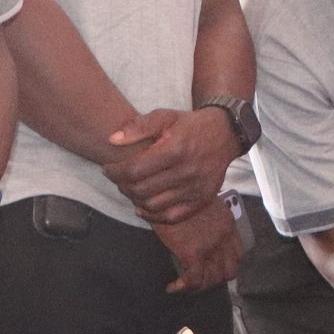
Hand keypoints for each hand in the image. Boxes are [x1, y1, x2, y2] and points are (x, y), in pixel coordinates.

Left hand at [105, 107, 240, 226]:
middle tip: (118, 178)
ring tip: (131, 189)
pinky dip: (153, 216)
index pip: (134, 170)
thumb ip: (138, 127)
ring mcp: (195, 189)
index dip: (114, 172)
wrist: (225, 134)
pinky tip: (143, 207)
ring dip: (134, 200)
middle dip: (122, 185)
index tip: (108, 168)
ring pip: (152, 206)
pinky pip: (171, 217)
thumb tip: (112, 140)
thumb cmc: (190, 125)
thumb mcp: (165, 116)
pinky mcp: (201, 200)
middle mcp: (186, 172)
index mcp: (175, 149)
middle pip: (141, 190)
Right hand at [153, 195, 243, 294]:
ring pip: (213, 279)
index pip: (238, 254)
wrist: (164, 191)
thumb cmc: (177, 194)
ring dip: (200, 285)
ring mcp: (210, 246)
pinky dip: (183, 288)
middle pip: (230, 270)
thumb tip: (199, 231)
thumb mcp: (202, 202)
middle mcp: (224, 236)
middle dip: (215, 279)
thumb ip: (207, 218)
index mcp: (228, 223)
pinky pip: (194, 281)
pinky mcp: (192, 253)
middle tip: (200, 279)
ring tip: (186, 285)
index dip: (227, 265)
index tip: (214, 268)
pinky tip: (173, 287)